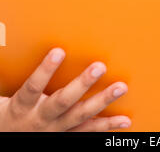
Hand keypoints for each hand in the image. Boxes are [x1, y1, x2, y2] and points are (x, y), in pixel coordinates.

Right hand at [0, 48, 130, 131]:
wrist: (8, 139)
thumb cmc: (11, 113)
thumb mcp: (6, 95)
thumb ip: (17, 73)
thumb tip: (16, 43)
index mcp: (24, 106)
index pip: (33, 87)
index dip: (45, 70)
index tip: (58, 51)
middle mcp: (42, 119)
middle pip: (63, 101)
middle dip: (82, 84)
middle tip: (99, 67)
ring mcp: (57, 129)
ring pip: (81, 115)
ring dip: (102, 101)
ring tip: (120, 88)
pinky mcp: (67, 135)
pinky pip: (89, 132)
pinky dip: (107, 126)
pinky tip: (124, 120)